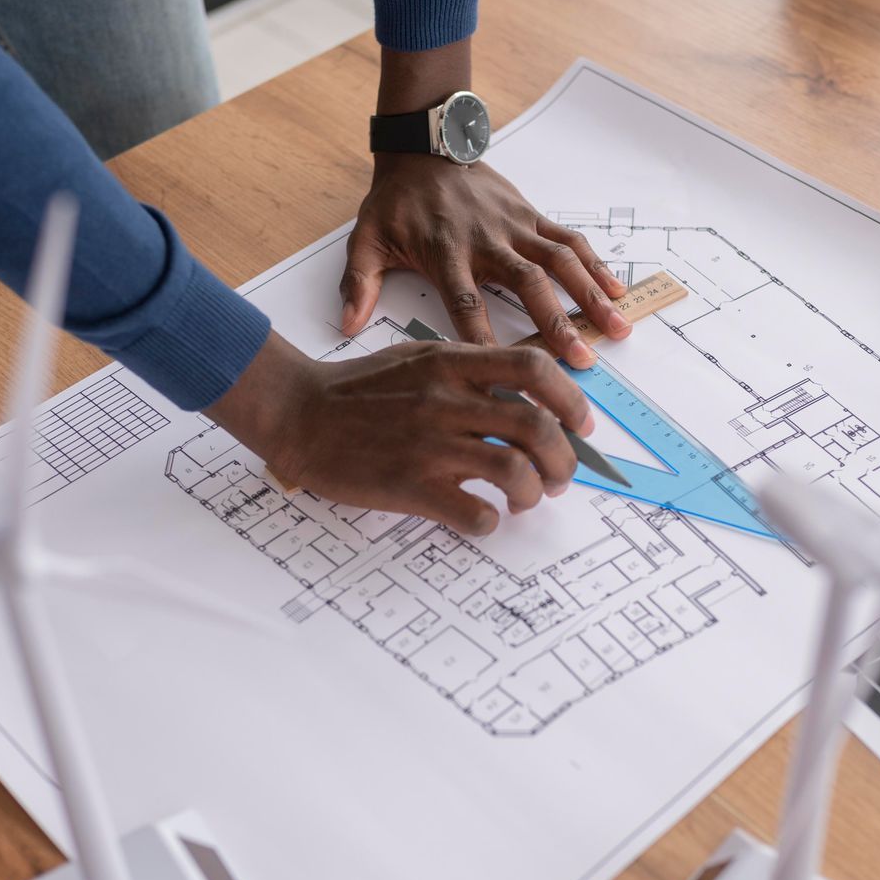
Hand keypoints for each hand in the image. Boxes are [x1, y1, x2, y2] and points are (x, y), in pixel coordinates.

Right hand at [206, 334, 593, 535]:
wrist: (298, 413)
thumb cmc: (357, 390)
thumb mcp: (417, 358)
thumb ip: (467, 369)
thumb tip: (521, 391)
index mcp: (451, 363)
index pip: (534, 369)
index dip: (571, 400)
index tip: (581, 426)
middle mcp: (446, 400)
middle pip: (537, 428)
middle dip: (564, 461)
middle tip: (560, 477)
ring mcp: (429, 444)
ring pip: (514, 471)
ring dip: (533, 493)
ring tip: (525, 499)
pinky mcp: (410, 485)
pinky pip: (474, 512)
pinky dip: (490, 521)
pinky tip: (482, 517)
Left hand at [341, 155, 631, 366]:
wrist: (424, 147)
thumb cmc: (397, 202)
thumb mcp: (366, 238)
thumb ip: (358, 282)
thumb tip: (347, 325)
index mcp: (445, 253)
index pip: (465, 301)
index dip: (483, 336)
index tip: (503, 371)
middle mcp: (486, 240)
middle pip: (526, 284)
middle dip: (555, 322)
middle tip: (581, 359)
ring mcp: (514, 226)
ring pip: (559, 261)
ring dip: (590, 294)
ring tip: (618, 327)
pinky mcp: (531, 215)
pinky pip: (569, 240)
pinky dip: (595, 265)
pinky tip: (617, 292)